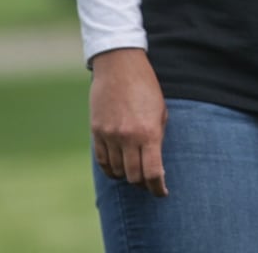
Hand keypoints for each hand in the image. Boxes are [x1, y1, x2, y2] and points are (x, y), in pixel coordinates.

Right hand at [89, 48, 167, 195]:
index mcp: (148, 132)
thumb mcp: (160, 111)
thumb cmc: (146, 86)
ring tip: (134, 171)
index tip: (162, 192)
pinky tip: (118, 168)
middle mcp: (127, 137)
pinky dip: (110, 169)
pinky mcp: (96, 131)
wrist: (119, 65)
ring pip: (117, 171)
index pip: (152, 173)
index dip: (158, 188)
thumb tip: (155, 165)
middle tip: (149, 183)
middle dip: (143, 184)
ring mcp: (109, 135)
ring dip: (126, 175)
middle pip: (133, 176)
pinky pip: (102, 161)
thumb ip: (157, 138)